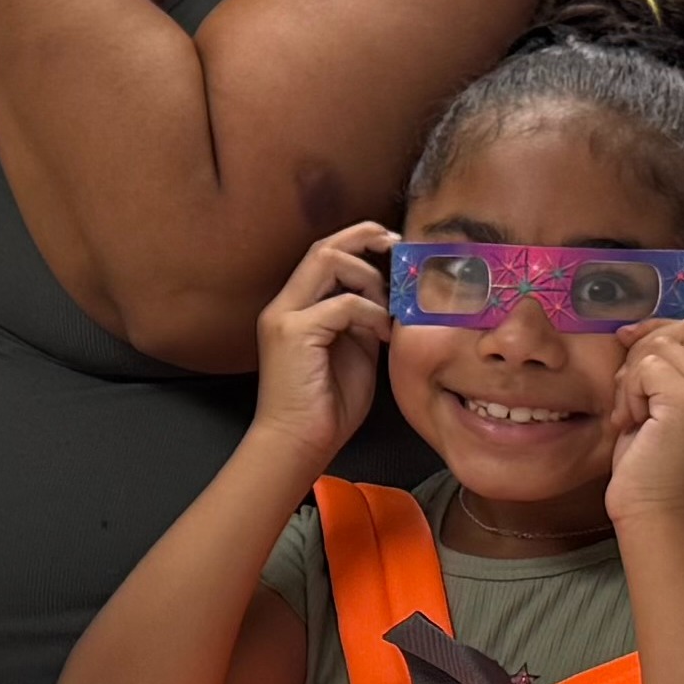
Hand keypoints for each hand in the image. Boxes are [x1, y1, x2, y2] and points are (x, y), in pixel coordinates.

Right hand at [249, 223, 388, 475]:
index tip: (392, 245)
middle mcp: (283, 306)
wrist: (299, 445)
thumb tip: (388, 299)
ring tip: (388, 310)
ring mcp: (284, 317)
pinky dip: (371, 314)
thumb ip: (362, 321)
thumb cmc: (327, 408)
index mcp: (294, 310)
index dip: (357, 240)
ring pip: (329, 262)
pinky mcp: (293, 333)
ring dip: (369, 279)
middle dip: (364, 238)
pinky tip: (383, 336)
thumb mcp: (354, 352)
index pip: (322, 255)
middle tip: (399, 247)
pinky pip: (343, 303)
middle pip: (323, 247)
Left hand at [607, 317, 683, 536]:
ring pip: (659, 348)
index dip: (659, 331)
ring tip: (632, 418)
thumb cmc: (653, 470)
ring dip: (631, 380)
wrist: (659, 518)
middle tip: (630, 400)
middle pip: (681, 331)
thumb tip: (635, 331)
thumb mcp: (663, 409)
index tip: (628, 346)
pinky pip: (647, 368)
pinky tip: (632, 425)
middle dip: (642, 354)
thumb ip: (663, 370)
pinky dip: (629, 393)